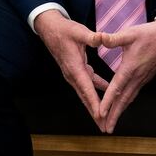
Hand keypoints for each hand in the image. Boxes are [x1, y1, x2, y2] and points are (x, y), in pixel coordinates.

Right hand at [34, 10, 106, 128]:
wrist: (49, 28)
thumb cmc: (64, 29)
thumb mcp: (79, 31)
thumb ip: (92, 37)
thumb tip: (103, 38)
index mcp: (74, 67)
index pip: (86, 88)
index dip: (94, 103)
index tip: (101, 116)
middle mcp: (72, 74)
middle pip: (85, 97)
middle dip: (95, 113)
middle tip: (104, 128)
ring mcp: (72, 74)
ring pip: (85, 93)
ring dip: (94, 106)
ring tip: (104, 118)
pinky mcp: (74, 70)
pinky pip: (86, 85)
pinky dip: (95, 91)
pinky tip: (106, 91)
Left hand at [98, 20, 155, 132]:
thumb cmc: (149, 34)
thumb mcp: (130, 34)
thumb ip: (114, 38)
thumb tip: (99, 37)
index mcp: (130, 68)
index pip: (117, 88)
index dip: (108, 101)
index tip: (101, 113)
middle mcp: (137, 77)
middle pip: (124, 100)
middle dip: (114, 115)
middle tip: (105, 129)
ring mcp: (142, 79)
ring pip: (129, 99)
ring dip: (120, 112)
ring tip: (111, 123)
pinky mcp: (145, 77)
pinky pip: (134, 94)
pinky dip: (126, 103)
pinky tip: (121, 107)